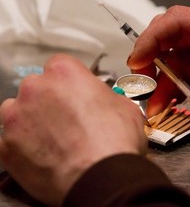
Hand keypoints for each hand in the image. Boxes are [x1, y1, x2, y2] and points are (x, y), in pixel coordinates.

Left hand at [0, 54, 146, 205]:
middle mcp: (35, 89)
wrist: (104, 177)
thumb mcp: (124, 107)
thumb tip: (101, 102)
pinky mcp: (7, 148)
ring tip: (54, 139)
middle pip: (36, 88)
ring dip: (32, 121)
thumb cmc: (115, 141)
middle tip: (67, 119)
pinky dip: (25, 147)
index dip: (69, 81)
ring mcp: (16, 118)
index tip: (74, 93)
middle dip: (49, 100)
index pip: (59, 66)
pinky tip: (46, 156)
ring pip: (18, 112)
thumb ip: (104, 97)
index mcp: (64, 73)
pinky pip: (12, 141)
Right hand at [128, 6, 189, 138]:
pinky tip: (175, 105)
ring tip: (158, 108)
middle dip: (152, 66)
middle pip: (170, 44)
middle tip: (143, 89)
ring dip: (164, 86)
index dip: (151, 40)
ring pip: (177, 65)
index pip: (176, 23)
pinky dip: (179, 91)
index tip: (137, 62)